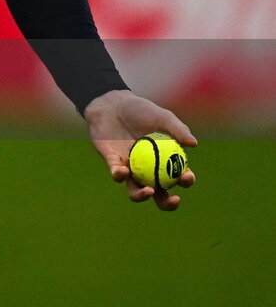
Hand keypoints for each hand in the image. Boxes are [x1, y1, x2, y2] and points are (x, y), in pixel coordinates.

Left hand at [83, 89, 196, 210]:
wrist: (113, 103)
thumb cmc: (141, 110)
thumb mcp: (162, 116)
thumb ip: (177, 129)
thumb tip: (193, 143)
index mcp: (163, 161)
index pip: (178, 176)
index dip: (185, 181)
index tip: (186, 176)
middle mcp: (147, 170)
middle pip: (159, 194)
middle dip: (168, 203)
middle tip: (173, 199)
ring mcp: (130, 169)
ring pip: (135, 191)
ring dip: (141, 196)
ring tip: (148, 190)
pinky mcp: (112, 163)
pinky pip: (116, 174)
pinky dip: (119, 175)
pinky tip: (124, 170)